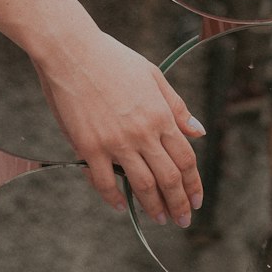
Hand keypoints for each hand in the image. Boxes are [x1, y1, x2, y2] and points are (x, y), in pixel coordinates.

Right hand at [33, 27, 204, 226]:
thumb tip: (199, 131)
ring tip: (158, 219)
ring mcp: (115, 142)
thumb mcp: (153, 75)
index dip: (193, 184)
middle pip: (168, 178)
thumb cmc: (112, 58)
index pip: (185, 159)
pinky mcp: (89, 147)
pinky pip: (104, 182)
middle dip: (178, 204)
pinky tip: (121, 206)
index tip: (196, 201)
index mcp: (160, 114)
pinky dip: (114, 199)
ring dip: (153, 207)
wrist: (72, 51)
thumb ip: (176, 107)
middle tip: (182, 220)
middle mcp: (142, 132)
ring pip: (141, 185)